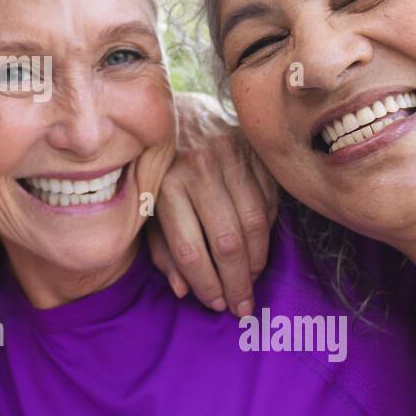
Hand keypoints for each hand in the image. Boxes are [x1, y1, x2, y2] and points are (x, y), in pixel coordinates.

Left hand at [148, 91, 278, 315]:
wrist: (177, 108)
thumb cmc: (157, 167)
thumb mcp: (146, 205)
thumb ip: (161, 248)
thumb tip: (182, 291)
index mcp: (165, 184)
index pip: (189, 248)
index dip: (204, 283)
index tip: (215, 304)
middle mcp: (197, 169)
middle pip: (226, 242)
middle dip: (237, 283)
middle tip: (242, 307)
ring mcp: (229, 157)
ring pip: (254, 224)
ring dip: (257, 262)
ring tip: (252, 282)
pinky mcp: (252, 150)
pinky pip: (268, 201)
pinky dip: (268, 232)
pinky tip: (260, 250)